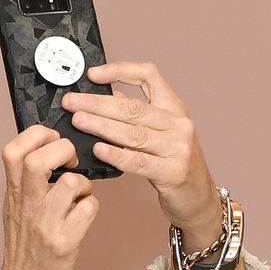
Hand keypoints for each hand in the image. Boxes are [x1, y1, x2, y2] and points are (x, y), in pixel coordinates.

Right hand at [0, 125, 99, 269]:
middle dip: (63, 150)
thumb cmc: (25, 246)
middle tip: (70, 162)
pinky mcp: (64, 242)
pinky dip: (91, 206)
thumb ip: (26, 180)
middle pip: (39, 160)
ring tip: (79, 194)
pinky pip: (89, 208)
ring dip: (83, 182)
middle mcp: (27, 206)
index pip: (13, 149)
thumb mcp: (15, 208)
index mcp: (14, 193)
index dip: (37, 135)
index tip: (51, 142)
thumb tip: (47, 149)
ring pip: (71, 182)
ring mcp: (46, 225)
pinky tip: (83, 215)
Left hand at [62, 62, 222, 245]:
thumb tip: (102, 99)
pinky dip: (116, 155)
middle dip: (97, 102)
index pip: (149, 75)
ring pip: (133, 132)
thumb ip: (136, 116)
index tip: (93, 74)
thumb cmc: (173, 164)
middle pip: (133, 107)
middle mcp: (178, 123)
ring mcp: (177, 147)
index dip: (120, 70)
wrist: (198, 198)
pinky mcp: (173, 172)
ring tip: (78, 121)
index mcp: (174, 107)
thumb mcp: (160, 133)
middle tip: (71, 102)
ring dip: (102, 125)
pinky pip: (139, 161)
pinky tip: (98, 150)